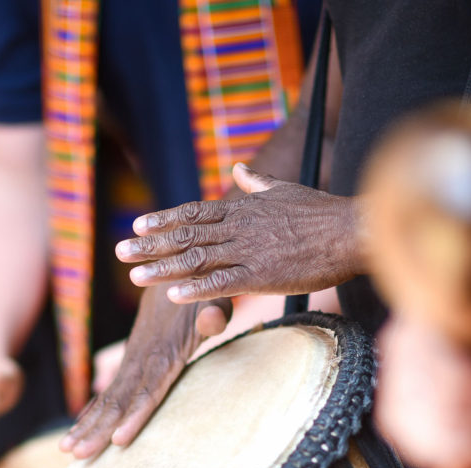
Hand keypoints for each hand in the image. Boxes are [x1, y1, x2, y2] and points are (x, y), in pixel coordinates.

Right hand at [60, 286, 230, 458]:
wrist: (176, 267)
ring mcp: (135, 360)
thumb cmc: (203, 290)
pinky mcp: (133, 359)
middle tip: (77, 455)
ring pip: (108, 399)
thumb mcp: (213, 299)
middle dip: (96, 430)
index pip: (147, 391)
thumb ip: (213, 314)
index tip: (118, 440)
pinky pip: (110, 390)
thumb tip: (213, 320)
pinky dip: (92, 411)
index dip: (134, 416)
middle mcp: (144, 359)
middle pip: (119, 401)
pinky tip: (77, 430)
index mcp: (165, 352)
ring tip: (68, 451)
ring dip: (87, 425)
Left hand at [118, 163, 361, 301]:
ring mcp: (249, 251)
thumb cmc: (323, 213)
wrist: (351, 230)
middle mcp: (239, 227)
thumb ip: (257, 182)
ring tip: (134, 275)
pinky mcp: (263, 276)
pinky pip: (223, 283)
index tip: (137, 223)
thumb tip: (239, 168)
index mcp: (243, 208)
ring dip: (162, 268)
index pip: (194, 212)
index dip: (164, 219)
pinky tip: (172, 295)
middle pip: (186, 235)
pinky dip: (196, 289)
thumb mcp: (285, 189)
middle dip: (150, 244)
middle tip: (119, 250)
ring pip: (197, 259)